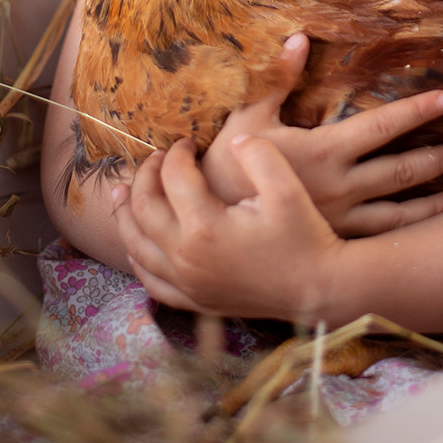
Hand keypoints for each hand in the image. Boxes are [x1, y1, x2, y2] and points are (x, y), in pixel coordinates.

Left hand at [114, 136, 343, 321]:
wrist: (321, 289)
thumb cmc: (306, 236)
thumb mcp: (287, 187)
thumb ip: (258, 154)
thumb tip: (233, 140)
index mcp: (205, 227)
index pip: (174, 177)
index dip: (177, 152)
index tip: (189, 141)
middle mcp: (186, 259)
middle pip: (144, 208)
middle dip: (146, 175)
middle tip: (158, 156)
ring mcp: (188, 285)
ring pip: (137, 247)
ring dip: (126, 215)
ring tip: (121, 191)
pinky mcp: (196, 303)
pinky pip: (151, 283)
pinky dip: (138, 260)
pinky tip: (136, 246)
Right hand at [199, 34, 442, 235]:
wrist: (211, 225)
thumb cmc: (226, 166)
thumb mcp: (248, 117)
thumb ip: (277, 78)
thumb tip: (299, 38)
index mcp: (324, 151)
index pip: (380, 127)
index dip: (415, 111)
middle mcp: (340, 186)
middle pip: (400, 170)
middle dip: (437, 158)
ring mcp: (340, 218)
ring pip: (398, 211)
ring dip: (433, 200)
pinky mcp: (334, 241)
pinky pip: (380, 238)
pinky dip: (410, 231)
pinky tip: (430, 227)